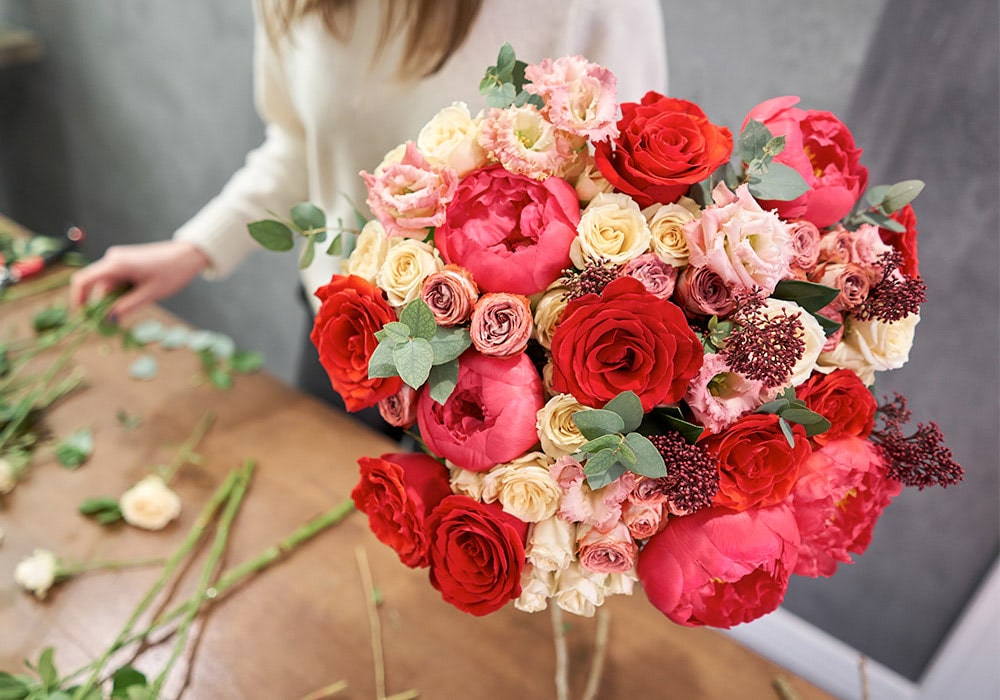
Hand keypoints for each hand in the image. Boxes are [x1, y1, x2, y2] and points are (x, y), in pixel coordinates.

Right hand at [70, 240, 210, 319]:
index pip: (83, 280)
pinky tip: (139, 294)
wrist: (188, 255)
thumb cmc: (172, 272)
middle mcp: (113, 258)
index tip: (84, 317)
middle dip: (103, 304)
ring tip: (139, 301)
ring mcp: (119, 258)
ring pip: (108, 284)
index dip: (78, 299)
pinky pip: (117, 279)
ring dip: (116, 298)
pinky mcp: (126, 261)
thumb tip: (108, 320)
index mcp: (116, 264)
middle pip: (97, 286)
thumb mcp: (149, 294)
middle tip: (116, 322)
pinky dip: (122, 290)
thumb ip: (126, 307)